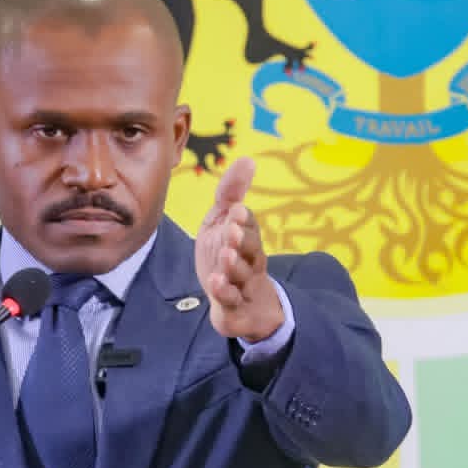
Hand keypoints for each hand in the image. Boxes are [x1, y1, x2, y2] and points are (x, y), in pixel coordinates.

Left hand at [194, 157, 283, 341]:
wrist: (239, 306)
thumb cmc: (227, 257)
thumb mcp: (224, 223)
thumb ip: (232, 193)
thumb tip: (248, 159)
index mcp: (248, 241)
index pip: (250, 228)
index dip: (244, 221)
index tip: (236, 211)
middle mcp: (250, 263)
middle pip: (252, 251)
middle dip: (243, 241)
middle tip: (232, 231)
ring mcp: (243, 287)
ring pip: (242, 276)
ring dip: (234, 266)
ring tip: (225, 256)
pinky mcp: (233, 308)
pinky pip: (231, 302)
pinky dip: (225, 293)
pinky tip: (215, 282)